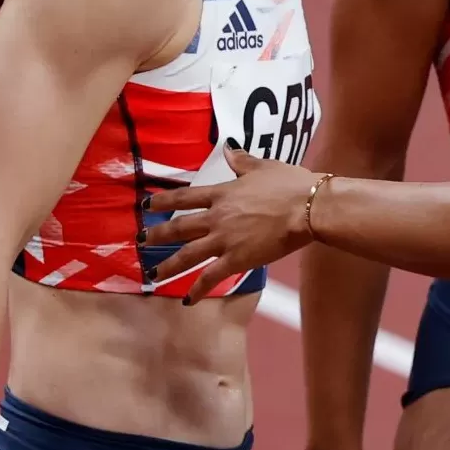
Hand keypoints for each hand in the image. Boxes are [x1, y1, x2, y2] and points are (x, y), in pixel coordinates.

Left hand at [144, 144, 316, 302]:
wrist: (307, 207)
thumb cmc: (290, 185)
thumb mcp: (263, 167)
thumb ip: (242, 161)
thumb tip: (228, 149)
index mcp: (222, 194)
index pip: (185, 197)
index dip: (163, 201)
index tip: (146, 205)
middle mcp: (217, 217)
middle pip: (179, 227)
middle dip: (158, 235)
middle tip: (142, 241)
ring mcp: (225, 240)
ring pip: (188, 255)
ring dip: (168, 265)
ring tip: (153, 274)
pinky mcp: (237, 260)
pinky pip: (212, 277)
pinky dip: (198, 290)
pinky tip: (187, 300)